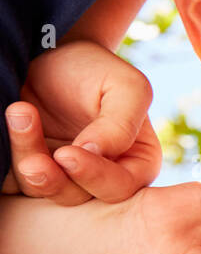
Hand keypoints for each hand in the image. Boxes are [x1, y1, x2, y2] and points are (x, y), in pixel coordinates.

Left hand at [3, 40, 160, 204]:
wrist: (53, 56)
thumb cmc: (96, 70)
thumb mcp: (125, 87)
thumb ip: (121, 124)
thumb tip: (95, 154)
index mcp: (136, 162)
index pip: (121, 186)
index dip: (95, 177)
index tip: (68, 154)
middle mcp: (101, 175)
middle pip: (80, 197)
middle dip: (54, 180)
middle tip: (33, 162)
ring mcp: (63, 175)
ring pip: (43, 190)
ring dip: (27, 161)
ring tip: (18, 115)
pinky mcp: (30, 170)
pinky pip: (16, 180)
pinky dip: (10, 158)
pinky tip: (12, 121)